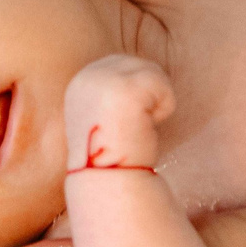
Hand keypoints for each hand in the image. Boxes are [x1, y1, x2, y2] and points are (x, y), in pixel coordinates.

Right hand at [63, 54, 174, 169]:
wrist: (109, 181)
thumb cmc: (112, 156)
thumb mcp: (102, 116)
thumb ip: (112, 93)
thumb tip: (139, 74)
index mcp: (81, 82)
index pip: (123, 65)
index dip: (137, 94)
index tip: (127, 122)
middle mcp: (88, 76)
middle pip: (139, 65)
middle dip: (147, 95)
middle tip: (136, 126)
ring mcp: (105, 80)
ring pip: (153, 73)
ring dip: (156, 103)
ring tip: (139, 127)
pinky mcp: (126, 88)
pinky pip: (163, 86)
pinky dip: (164, 109)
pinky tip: (146, 127)